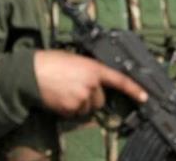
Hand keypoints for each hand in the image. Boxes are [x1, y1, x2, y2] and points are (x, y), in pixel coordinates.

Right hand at [33, 50, 147, 116]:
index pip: (120, 80)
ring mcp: (81, 97)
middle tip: (76, 88)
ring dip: (80, 104)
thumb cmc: (52, 61)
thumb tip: (98, 80)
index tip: (144, 97)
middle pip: (100, 100)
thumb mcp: (77, 60)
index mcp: (95, 68)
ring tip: (65, 91)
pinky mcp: (70, 108)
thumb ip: (91, 70)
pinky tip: (60, 98)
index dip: (134, 89)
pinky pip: (75, 114)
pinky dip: (69, 109)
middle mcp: (92, 84)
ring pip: (87, 108)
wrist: (31, 72)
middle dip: (92, 97)